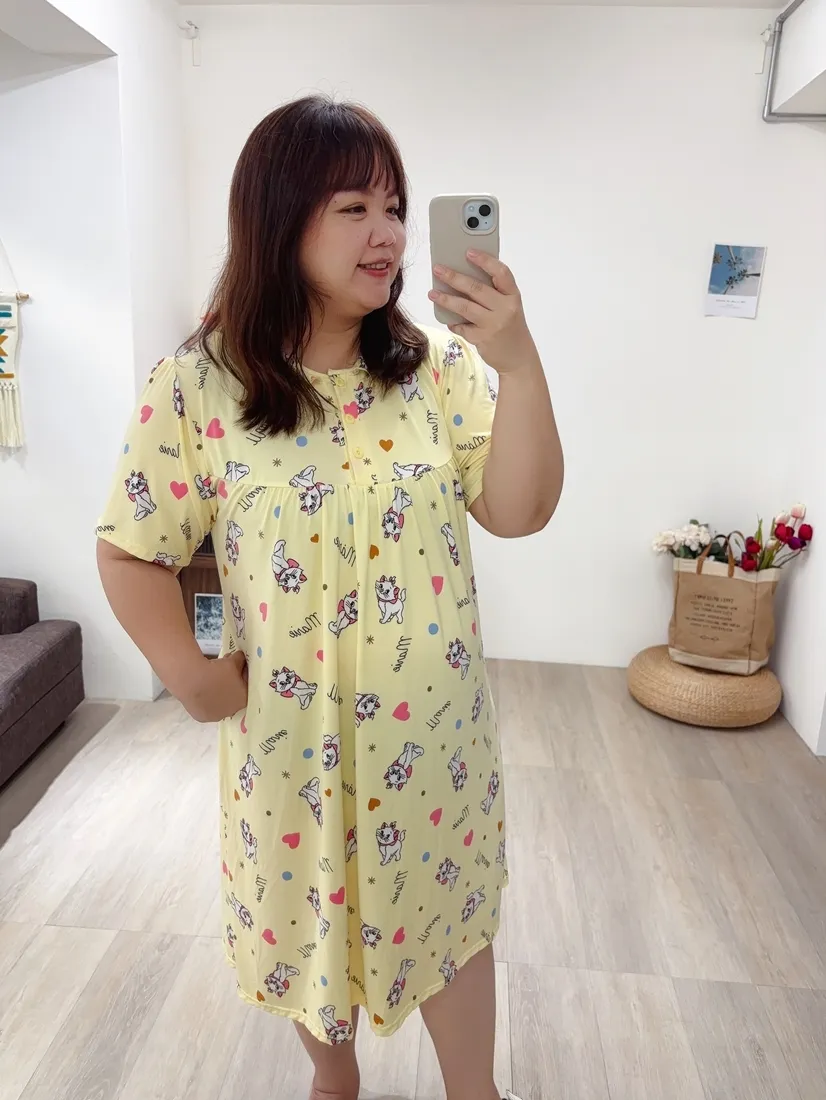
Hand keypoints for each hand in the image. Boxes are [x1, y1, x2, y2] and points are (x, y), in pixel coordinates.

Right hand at [180, 650, 247, 722]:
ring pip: (219, 701)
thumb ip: (240, 660)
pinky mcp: (201, 717)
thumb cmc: (217, 672)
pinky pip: (206, 706)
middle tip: (223, 670)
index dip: (242, 674)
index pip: (247, 685)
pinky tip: (201, 686)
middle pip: (233, 695)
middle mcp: (231, 711)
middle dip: (230, 682)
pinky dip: (206, 697)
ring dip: (218, 690)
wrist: (192, 681)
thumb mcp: (233, 662)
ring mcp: (216, 716)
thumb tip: (240, 657)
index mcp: (243, 700)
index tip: (236, 666)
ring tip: (210, 676)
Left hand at [429, 251, 537, 372]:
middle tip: (438, 269)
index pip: (501, 273)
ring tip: (432, 293)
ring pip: (465, 307)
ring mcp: (494, 324)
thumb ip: (494, 293)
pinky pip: (462, 327)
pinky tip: (448, 320)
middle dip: (454, 277)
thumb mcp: (509, 306)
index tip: (468, 252)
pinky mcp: (482, 339)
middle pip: (476, 289)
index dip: (485, 261)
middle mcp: (505, 308)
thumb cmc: (510, 326)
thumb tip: (463, 276)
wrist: (518, 357)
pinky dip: (454, 323)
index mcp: (513, 295)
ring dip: (446, 299)